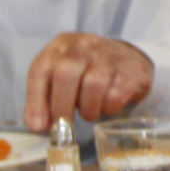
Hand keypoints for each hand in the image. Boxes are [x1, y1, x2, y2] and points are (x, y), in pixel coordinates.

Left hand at [23, 34, 154, 131]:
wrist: (126, 58)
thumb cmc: (86, 72)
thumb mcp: (61, 78)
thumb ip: (46, 99)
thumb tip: (38, 126)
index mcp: (60, 45)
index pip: (41, 70)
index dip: (37, 100)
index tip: (39, 126)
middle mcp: (84, 44)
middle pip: (66, 73)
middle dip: (62, 105)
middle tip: (65, 125)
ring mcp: (110, 53)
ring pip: (93, 85)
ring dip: (89, 108)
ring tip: (90, 113)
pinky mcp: (132, 67)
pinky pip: (116, 94)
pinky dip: (109, 107)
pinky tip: (108, 106)